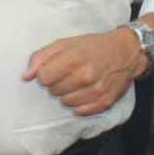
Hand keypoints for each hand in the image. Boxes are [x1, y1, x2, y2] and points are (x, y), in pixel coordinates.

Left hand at [24, 29, 145, 115]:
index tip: (56, 68)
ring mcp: (95, 91)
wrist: (127, 51)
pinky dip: (80, 103)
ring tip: (79, 81)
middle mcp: (84, 76)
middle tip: (70, 73)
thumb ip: (42, 57)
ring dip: (68, 93)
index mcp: (73, 59)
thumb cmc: (93, 46)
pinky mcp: (104, 103)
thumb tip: (26, 76)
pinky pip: (79, 111)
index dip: (46, 73)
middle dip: (58, 82)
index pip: (42, 78)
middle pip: (53, 91)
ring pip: (65, 103)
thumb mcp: (66, 43)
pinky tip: (87, 91)